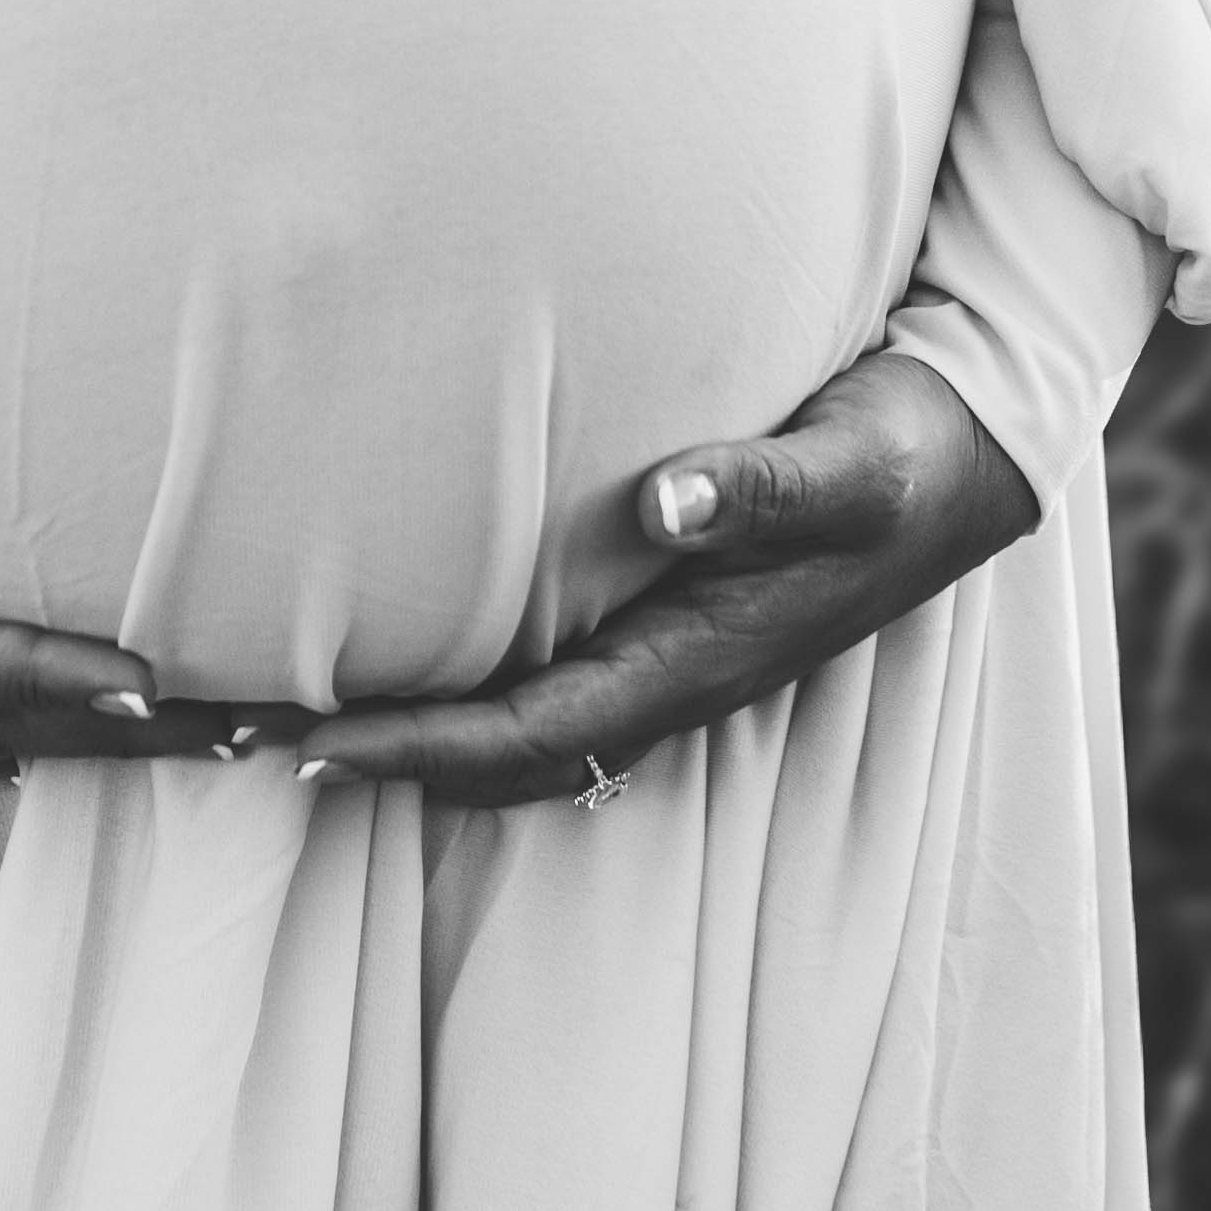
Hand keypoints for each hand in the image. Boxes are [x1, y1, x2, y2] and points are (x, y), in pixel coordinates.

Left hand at [284, 351, 1037, 807]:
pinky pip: (537, 668)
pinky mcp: (655, 610)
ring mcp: (661, 650)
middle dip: (381, 757)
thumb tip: (670, 499)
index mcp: (702, 663)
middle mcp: (669, 675)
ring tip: (284, 702)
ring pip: (514, 719)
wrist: (968, 453)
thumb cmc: (906, 455)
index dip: (421, 750)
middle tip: (242, 739)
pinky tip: (386, 633)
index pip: (532, 734)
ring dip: (407, 721)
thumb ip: (767, 484)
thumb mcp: (853, 461)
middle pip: (501, 753)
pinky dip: (455, 676)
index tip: (312, 748)